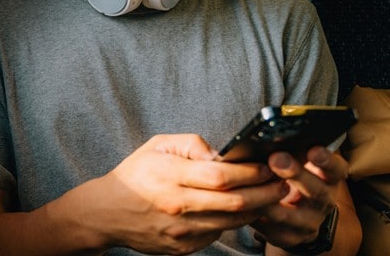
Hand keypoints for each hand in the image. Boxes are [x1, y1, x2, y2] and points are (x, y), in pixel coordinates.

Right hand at [74, 134, 289, 254]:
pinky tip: (241, 211)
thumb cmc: (135, 175)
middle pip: (234, 202)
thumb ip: (191, 144)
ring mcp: (180, 231)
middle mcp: (176, 205)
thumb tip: (222, 154)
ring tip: (270, 197)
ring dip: (256, 210)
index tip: (267, 166)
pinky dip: (232, 223)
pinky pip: (216, 234)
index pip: (221, 176)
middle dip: (265, 193)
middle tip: (282, 184)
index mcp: (170, 176)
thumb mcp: (157, 146)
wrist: (107, 213)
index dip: (250, 172)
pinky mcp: (182, 247)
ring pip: (231, 222)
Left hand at [251, 146, 346, 251]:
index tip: (313, 149)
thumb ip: (293, 150)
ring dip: (270, 200)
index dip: (327, 160)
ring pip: (289, 215)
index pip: (336, 169)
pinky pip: (271, 229)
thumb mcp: (302, 163)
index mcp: (329, 179)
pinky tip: (243, 206)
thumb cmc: (295, 179)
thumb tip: (269, 133)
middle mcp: (324, 201)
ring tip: (254, 186)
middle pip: (315, 191)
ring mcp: (308, 222)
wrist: (298, 217)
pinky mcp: (289, 237)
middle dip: (296, 174)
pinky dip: (256, 217)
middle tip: (277, 158)